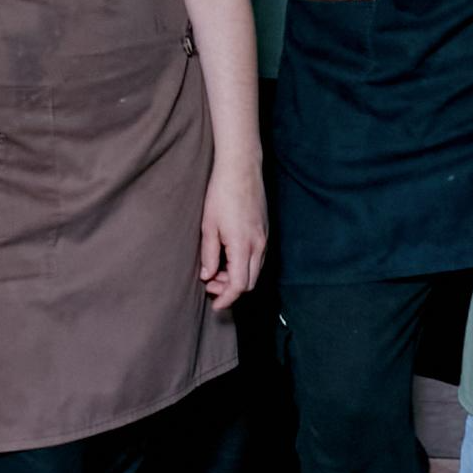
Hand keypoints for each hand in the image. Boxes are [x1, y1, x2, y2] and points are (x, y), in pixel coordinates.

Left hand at [198, 158, 268, 311]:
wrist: (241, 168)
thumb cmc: (221, 193)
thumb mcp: (208, 226)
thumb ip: (209, 254)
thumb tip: (208, 276)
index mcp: (243, 245)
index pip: (240, 285)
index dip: (227, 298)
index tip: (215, 305)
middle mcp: (259, 245)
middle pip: (250, 282)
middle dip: (231, 290)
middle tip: (210, 286)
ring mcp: (264, 238)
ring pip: (255, 270)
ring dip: (237, 277)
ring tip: (215, 271)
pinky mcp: (265, 231)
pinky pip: (257, 257)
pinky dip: (243, 265)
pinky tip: (227, 258)